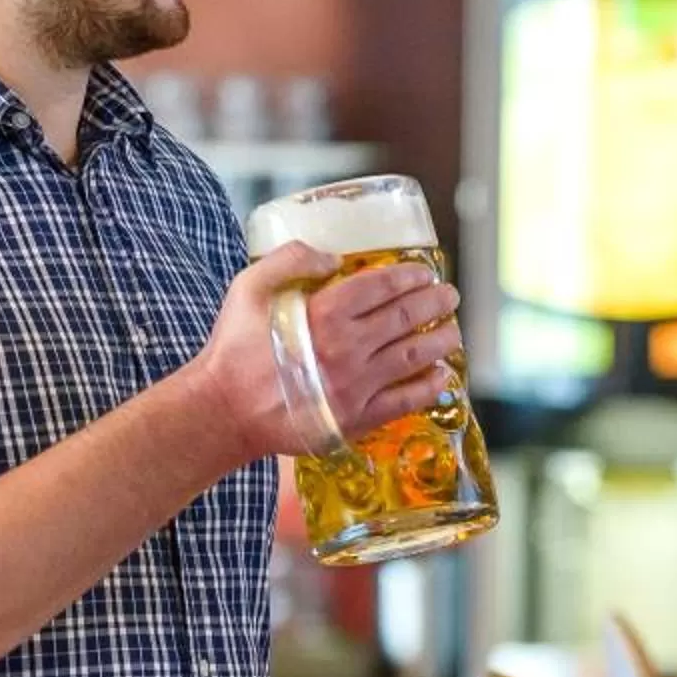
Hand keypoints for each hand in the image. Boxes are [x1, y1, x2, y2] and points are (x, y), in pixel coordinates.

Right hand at [186, 241, 463, 465]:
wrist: (223, 411)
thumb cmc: (234, 348)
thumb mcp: (248, 288)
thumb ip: (289, 261)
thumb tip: (334, 257)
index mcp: (324, 313)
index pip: (381, 287)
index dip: (409, 277)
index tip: (424, 273)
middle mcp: (347, 348)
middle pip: (404, 318)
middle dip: (433, 303)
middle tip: (449, 296)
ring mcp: (355, 385)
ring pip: (413, 357)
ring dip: (440, 341)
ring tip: (454, 331)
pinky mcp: (356, 418)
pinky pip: (404, 401)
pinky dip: (429, 388)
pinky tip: (442, 377)